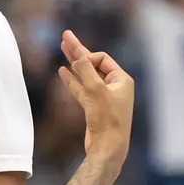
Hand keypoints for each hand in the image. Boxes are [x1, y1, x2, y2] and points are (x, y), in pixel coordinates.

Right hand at [57, 30, 133, 161]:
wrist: (107, 148)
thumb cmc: (107, 119)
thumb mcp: (96, 90)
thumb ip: (86, 69)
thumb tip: (78, 55)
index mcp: (122, 80)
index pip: (102, 59)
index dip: (87, 58)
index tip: (76, 65)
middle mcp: (114, 86)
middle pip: (93, 63)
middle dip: (79, 51)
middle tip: (65, 36)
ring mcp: (103, 97)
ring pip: (86, 76)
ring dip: (74, 64)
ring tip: (62, 48)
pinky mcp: (94, 108)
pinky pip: (81, 89)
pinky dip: (72, 81)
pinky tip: (62, 72)